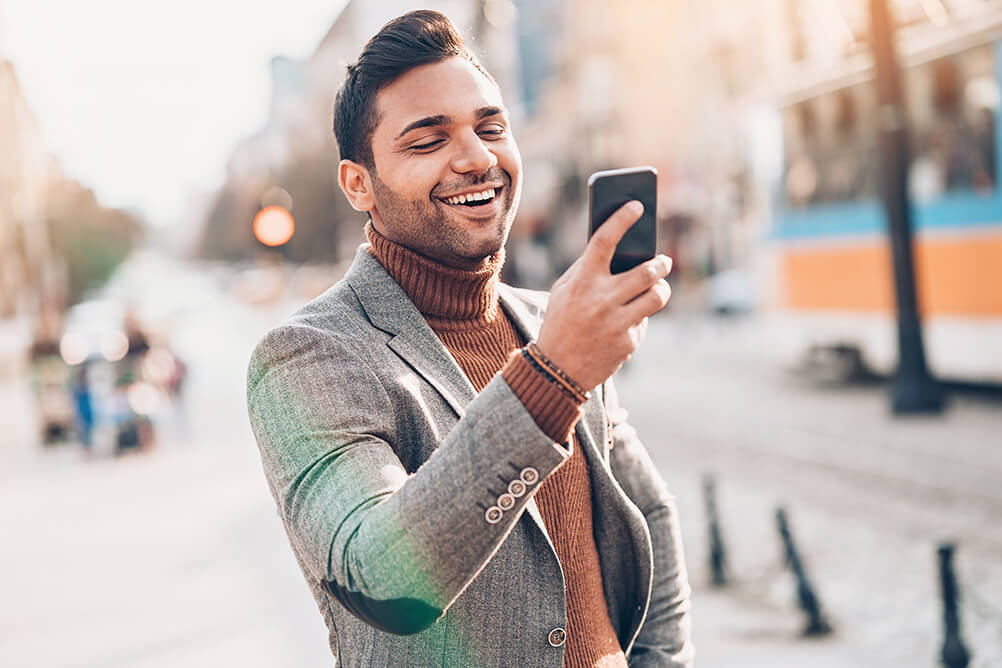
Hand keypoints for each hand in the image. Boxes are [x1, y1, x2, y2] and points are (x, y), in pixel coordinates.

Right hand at [535, 201, 671, 390]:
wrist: (557, 370)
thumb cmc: (561, 322)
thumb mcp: (563, 291)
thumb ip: (586, 269)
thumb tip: (620, 248)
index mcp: (582, 282)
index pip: (604, 241)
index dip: (622, 219)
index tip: (637, 205)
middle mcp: (601, 300)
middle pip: (646, 271)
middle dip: (661, 263)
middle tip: (663, 260)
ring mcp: (617, 322)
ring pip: (657, 296)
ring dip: (661, 289)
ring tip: (658, 286)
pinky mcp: (628, 342)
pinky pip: (645, 321)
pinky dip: (640, 317)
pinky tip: (629, 320)